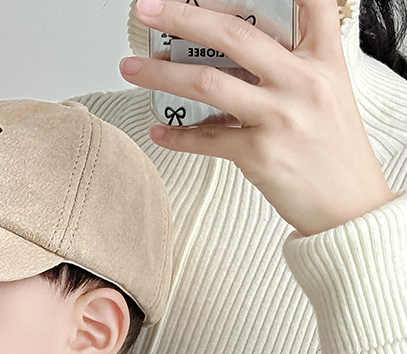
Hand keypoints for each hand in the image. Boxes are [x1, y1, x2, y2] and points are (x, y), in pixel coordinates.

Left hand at [120, 0, 393, 234]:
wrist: (348, 206)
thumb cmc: (333, 151)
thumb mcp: (326, 95)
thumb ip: (286, 71)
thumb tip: (230, 60)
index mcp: (322, 60)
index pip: (310, 1)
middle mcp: (301, 81)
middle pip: (234, 34)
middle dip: (183, 16)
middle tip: (146, 9)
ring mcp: (279, 117)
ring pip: (208, 83)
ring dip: (161, 73)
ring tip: (131, 68)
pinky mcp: (259, 154)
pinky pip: (206, 139)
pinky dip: (177, 136)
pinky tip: (158, 131)